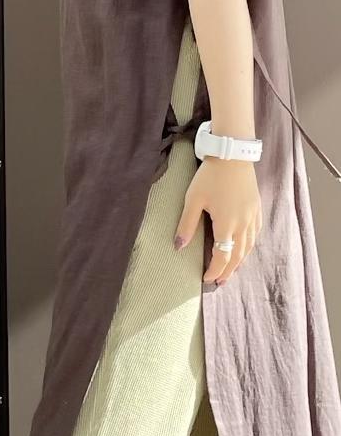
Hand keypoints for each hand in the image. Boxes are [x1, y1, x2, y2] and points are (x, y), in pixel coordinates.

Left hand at [174, 157, 261, 284]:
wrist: (232, 154)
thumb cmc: (210, 176)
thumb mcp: (193, 200)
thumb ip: (186, 225)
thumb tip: (178, 246)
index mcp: (227, 225)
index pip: (222, 257)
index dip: (215, 271)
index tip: (207, 279)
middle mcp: (243, 224)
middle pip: (237, 256)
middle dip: (228, 271)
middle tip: (220, 282)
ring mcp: (253, 216)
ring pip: (249, 246)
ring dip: (240, 261)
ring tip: (231, 270)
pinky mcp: (257, 207)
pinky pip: (256, 233)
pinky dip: (249, 246)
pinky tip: (244, 248)